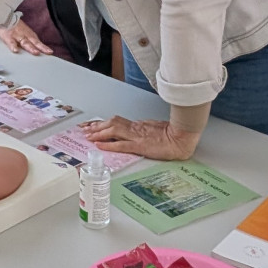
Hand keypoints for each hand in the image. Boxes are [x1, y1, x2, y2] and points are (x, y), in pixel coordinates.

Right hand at [0, 20, 52, 55]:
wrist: (4, 18)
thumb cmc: (16, 27)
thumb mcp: (25, 32)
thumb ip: (31, 40)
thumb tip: (39, 48)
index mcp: (29, 35)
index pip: (38, 42)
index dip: (44, 47)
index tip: (50, 52)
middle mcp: (25, 35)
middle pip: (34, 42)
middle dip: (41, 47)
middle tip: (47, 52)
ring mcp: (17, 36)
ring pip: (25, 42)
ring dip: (30, 47)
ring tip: (35, 52)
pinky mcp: (8, 37)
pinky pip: (11, 42)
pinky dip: (13, 46)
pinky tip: (15, 51)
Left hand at [82, 117, 200, 159]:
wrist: (181, 138)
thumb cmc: (171, 135)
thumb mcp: (153, 129)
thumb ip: (141, 129)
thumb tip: (131, 131)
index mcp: (137, 125)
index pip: (115, 122)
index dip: (102, 123)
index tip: (91, 125)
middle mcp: (134, 128)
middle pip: (111, 124)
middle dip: (96, 127)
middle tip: (85, 130)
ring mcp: (136, 137)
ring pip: (113, 131)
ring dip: (99, 134)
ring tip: (89, 136)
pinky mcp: (140, 146)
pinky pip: (121, 144)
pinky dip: (109, 145)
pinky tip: (100, 145)